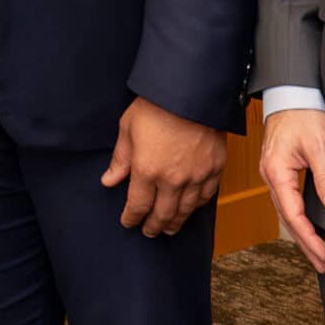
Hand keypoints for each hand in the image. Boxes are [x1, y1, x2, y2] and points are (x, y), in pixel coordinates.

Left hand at [102, 96, 225, 235]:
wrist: (192, 93)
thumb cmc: (156, 106)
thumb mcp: (128, 129)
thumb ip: (120, 159)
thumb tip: (109, 180)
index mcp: (147, 171)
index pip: (137, 205)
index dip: (132, 218)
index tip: (128, 222)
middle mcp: (172, 179)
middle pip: (162, 214)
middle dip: (154, 226)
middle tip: (149, 231)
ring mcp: (196, 176)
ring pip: (186, 209)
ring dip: (176, 222)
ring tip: (169, 227)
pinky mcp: (214, 169)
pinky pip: (206, 196)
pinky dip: (197, 206)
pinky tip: (191, 208)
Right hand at [259, 109, 324, 271]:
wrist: (291, 93)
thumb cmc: (303, 115)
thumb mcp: (320, 145)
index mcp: (277, 173)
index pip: (294, 215)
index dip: (310, 238)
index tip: (324, 255)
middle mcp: (271, 177)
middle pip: (287, 219)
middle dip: (305, 244)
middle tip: (322, 264)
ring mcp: (274, 175)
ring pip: (287, 212)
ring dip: (301, 234)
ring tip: (317, 253)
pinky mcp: (280, 171)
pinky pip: (288, 201)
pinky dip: (298, 218)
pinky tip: (307, 227)